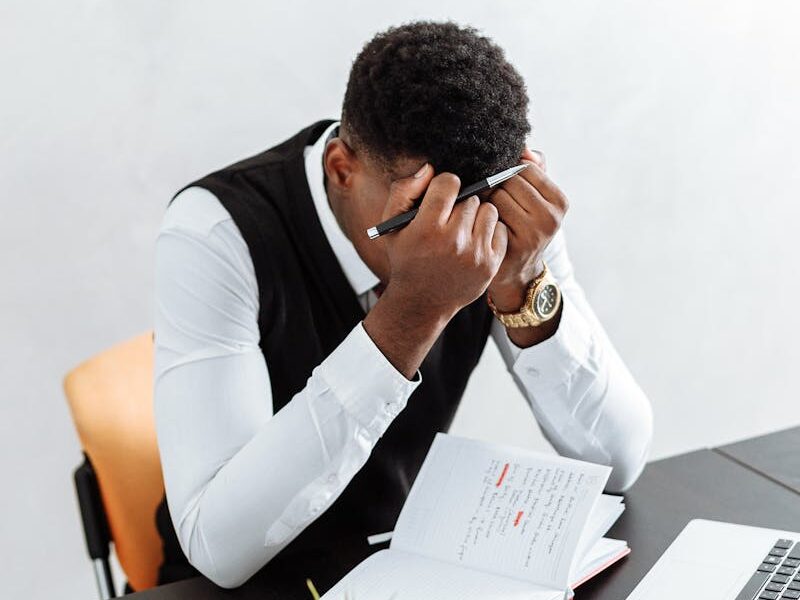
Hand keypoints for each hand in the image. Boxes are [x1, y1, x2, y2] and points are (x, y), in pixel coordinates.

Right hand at [382, 163, 508, 320]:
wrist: (421, 302)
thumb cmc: (406, 258)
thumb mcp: (392, 226)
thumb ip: (404, 191)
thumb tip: (430, 169)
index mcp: (427, 229)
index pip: (449, 183)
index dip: (443, 187)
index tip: (440, 198)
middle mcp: (453, 241)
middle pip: (471, 196)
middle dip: (460, 203)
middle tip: (450, 218)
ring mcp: (475, 254)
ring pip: (488, 210)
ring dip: (477, 215)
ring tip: (464, 228)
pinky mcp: (490, 264)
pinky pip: (500, 229)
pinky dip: (490, 231)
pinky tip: (474, 240)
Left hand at [486, 148, 567, 312]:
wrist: (518, 272)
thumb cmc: (523, 227)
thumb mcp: (535, 198)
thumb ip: (534, 169)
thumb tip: (524, 147)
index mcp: (560, 201)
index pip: (526, 168)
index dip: (508, 172)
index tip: (501, 183)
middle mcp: (551, 218)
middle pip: (509, 181)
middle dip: (495, 185)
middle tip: (489, 198)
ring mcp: (533, 235)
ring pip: (497, 197)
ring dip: (485, 201)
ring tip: (486, 211)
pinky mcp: (512, 248)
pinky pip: (488, 217)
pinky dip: (481, 217)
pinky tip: (482, 225)